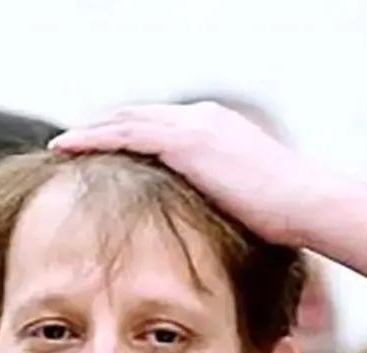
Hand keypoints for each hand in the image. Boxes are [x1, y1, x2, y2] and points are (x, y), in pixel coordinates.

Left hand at [51, 102, 338, 246]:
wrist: (305, 203)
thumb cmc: (285, 215)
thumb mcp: (244, 200)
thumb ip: (217, 199)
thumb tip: (202, 224)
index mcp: (216, 127)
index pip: (160, 124)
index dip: (128, 133)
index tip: (103, 147)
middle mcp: (201, 118)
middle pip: (137, 115)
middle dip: (103, 126)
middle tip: (71, 141)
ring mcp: (193, 125)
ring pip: (125, 119)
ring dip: (90, 130)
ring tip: (62, 144)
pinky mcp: (185, 140)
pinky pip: (126, 134)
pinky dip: (95, 137)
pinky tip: (69, 146)